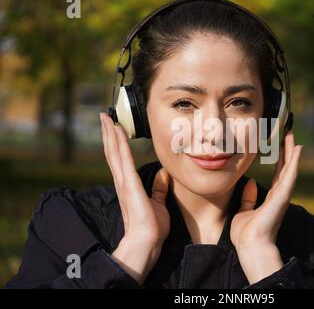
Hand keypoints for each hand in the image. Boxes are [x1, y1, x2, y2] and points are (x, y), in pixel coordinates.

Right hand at [99, 112, 169, 283]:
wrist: (147, 241)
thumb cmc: (152, 227)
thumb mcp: (158, 203)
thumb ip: (158, 188)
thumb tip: (164, 174)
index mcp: (128, 186)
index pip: (119, 159)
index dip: (115, 143)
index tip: (113, 128)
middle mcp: (122, 182)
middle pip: (112, 152)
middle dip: (108, 134)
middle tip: (103, 117)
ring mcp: (124, 182)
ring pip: (114, 152)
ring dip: (110, 134)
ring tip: (105, 118)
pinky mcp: (130, 184)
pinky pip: (124, 159)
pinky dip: (120, 144)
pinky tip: (118, 131)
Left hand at [230, 132, 301, 282]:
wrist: (250, 246)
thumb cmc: (246, 233)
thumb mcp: (243, 211)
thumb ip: (248, 198)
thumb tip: (249, 182)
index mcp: (271, 198)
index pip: (277, 173)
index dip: (279, 158)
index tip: (279, 144)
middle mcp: (279, 195)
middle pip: (285, 168)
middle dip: (287, 151)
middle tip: (288, 133)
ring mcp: (282, 195)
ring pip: (289, 168)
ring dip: (292, 152)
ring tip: (292, 136)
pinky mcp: (282, 197)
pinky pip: (289, 176)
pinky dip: (294, 162)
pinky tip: (297, 149)